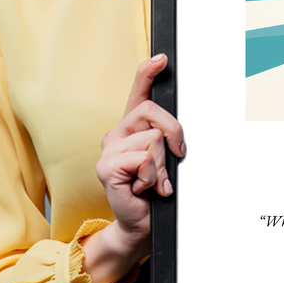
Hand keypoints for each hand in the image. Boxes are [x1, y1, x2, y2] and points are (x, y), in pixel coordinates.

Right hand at [81, 54, 185, 282]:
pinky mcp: (106, 167)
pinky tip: (143, 189)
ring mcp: (109, 149)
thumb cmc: (155, 191)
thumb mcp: (166, 159)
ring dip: (162, 165)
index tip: (162, 59)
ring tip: (153, 181)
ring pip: (153, 139)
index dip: (148, 72)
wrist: (141, 224)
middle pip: (153, 112)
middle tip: (175, 158)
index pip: (138, 92)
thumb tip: (178, 130)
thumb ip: (167, 138)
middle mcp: (117, 133)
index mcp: (132, 127)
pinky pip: (143, 159)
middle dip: (174, 134)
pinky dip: (152, 177)